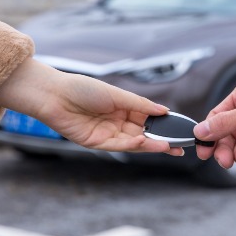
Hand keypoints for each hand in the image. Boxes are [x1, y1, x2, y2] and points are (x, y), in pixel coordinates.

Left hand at [0, 58, 183, 155]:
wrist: (54, 95)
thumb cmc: (83, 88)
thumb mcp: (116, 94)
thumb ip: (140, 104)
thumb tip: (164, 111)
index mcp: (124, 107)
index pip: (149, 118)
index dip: (164, 124)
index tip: (180, 129)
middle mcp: (118, 121)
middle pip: (145, 133)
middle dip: (162, 140)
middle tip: (180, 146)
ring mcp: (108, 133)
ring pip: (134, 142)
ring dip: (151, 145)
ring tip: (168, 146)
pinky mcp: (97, 143)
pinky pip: (119, 146)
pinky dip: (133, 145)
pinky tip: (145, 141)